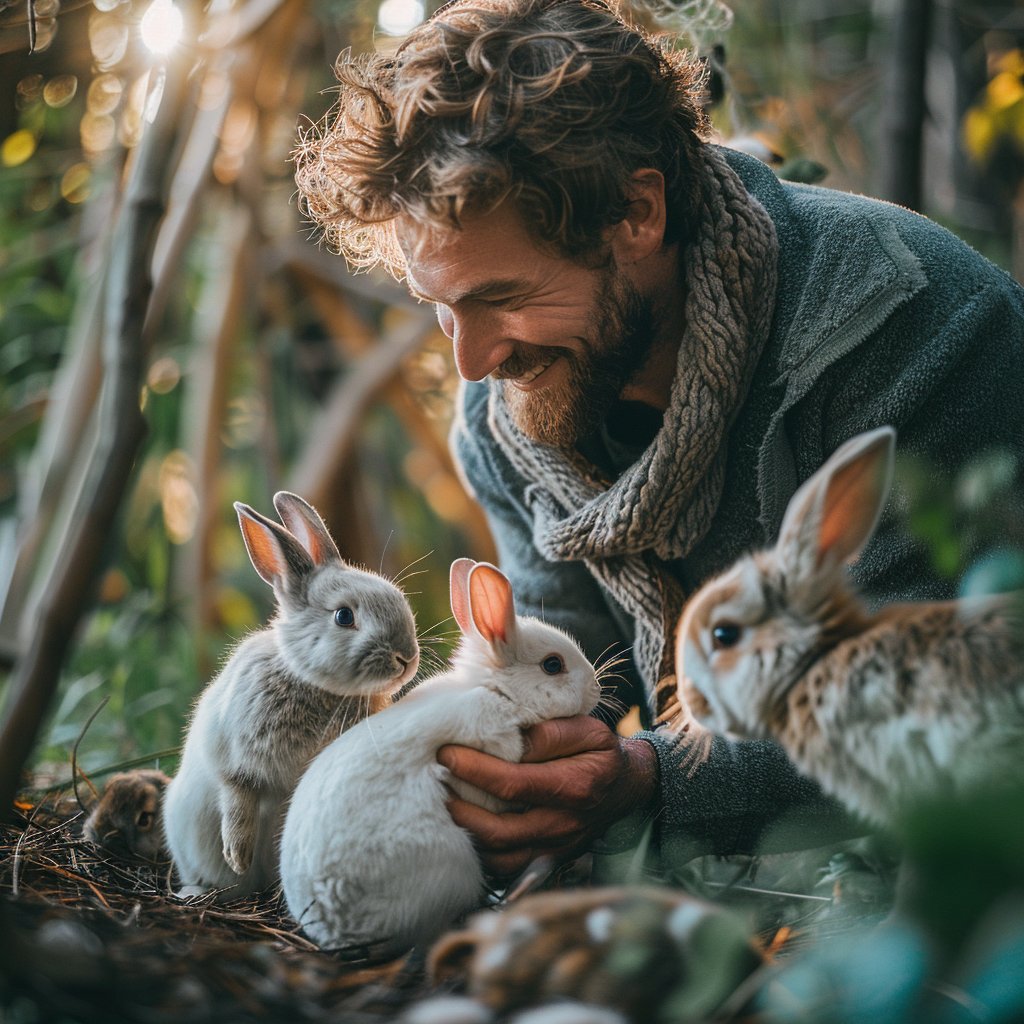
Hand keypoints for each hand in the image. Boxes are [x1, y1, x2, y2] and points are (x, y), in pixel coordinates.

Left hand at [437, 715, 658, 878]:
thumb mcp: (589, 729)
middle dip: (461, 808)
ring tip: (443, 807)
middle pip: (501, 830)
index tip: (447, 754)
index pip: (514, 783)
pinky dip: (481, 854)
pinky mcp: (548, 861)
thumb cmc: (602, 753)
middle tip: (435, 783)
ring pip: (500, 857)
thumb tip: (514, 740)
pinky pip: (507, 870)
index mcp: (574, 787)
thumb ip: (552, 732)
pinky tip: (463, 831)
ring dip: (467, 835)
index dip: (476, 770)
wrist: (627, 788)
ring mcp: (555, 849)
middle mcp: (564, 825)